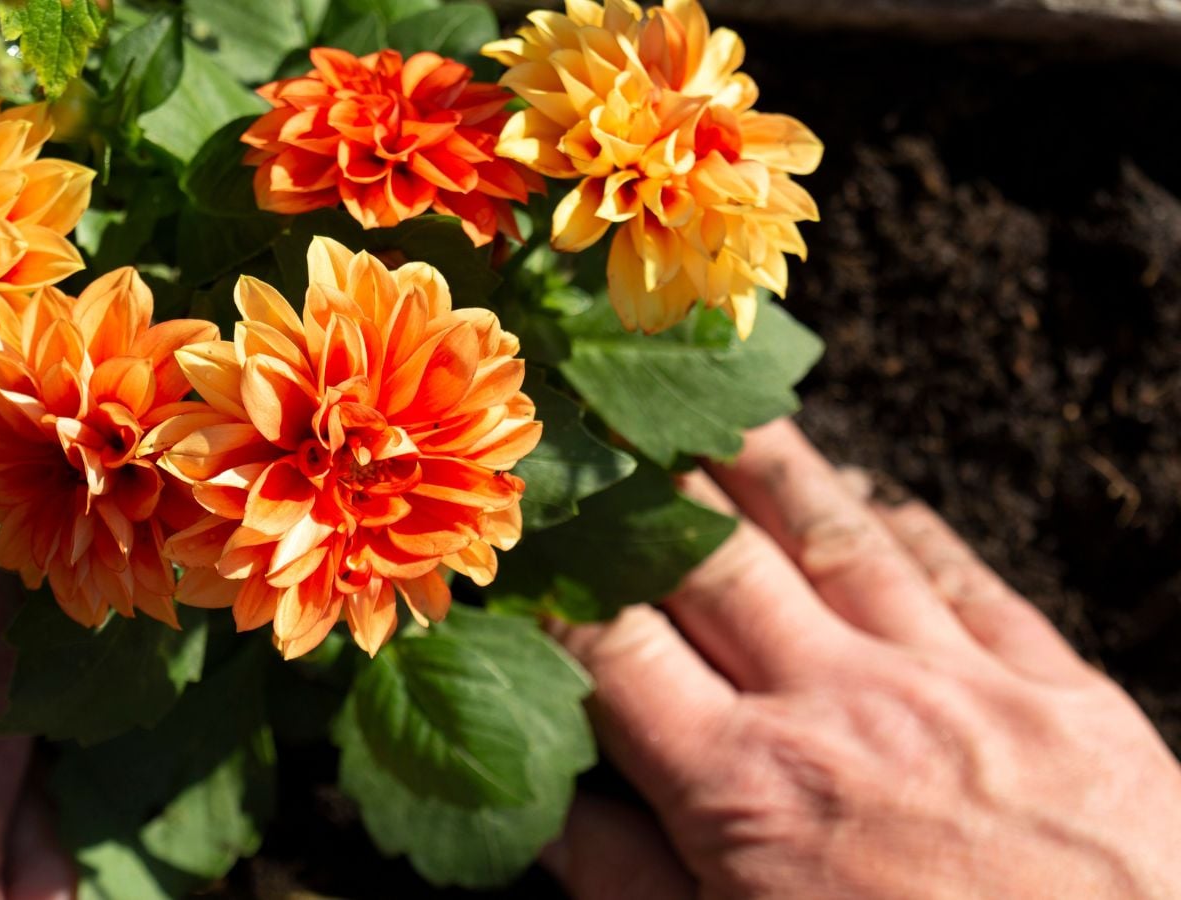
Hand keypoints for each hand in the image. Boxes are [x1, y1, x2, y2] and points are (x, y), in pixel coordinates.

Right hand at [547, 420, 1180, 899]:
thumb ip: (625, 881)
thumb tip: (541, 805)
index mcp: (743, 785)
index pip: (613, 646)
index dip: (557, 585)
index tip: (526, 541)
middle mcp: (836, 703)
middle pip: (714, 557)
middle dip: (647, 488)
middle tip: (606, 424)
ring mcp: (950, 681)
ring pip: (836, 534)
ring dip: (767, 465)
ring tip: (720, 406)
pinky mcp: (1054, 688)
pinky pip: (964, 573)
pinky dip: (909, 521)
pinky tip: (877, 490)